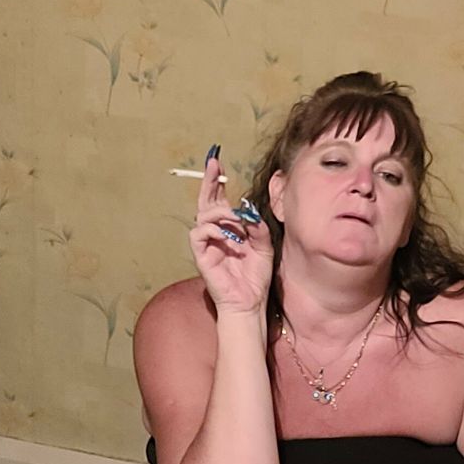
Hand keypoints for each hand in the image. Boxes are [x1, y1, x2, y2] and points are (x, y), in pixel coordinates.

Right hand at [189, 151, 273, 315]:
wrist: (249, 301)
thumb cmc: (255, 275)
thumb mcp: (264, 245)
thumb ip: (258, 227)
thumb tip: (248, 211)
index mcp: (229, 228)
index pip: (219, 199)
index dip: (217, 181)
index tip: (218, 161)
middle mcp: (215, 232)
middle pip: (206, 200)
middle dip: (210, 181)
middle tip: (214, 164)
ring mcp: (206, 243)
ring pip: (204, 214)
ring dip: (222, 212)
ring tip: (237, 222)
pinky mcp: (201, 255)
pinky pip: (199, 233)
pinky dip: (213, 229)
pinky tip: (228, 236)